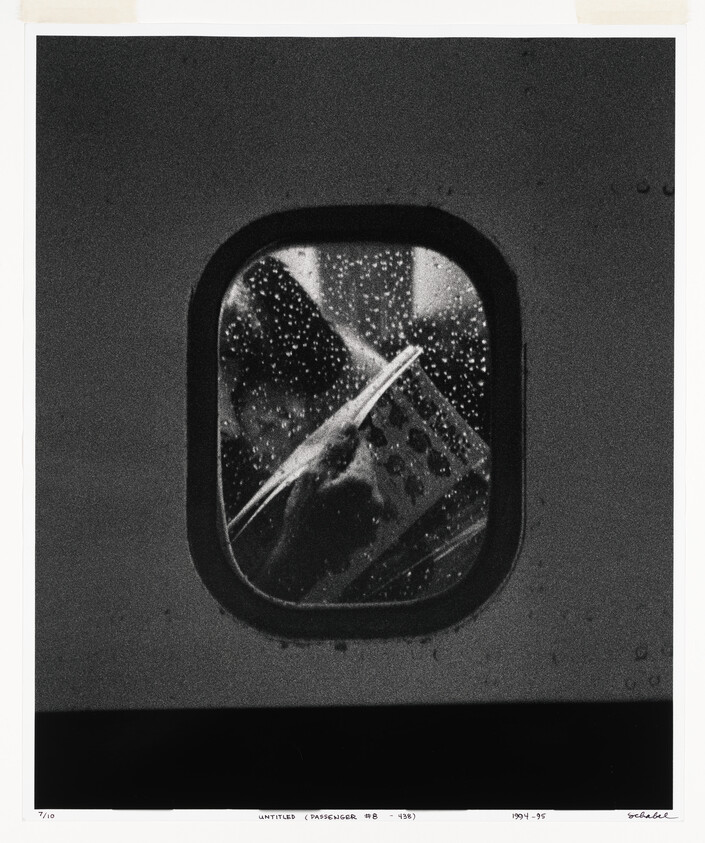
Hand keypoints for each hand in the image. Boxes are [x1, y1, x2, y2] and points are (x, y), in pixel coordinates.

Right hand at [259, 423, 384, 599]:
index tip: (336, 444)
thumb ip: (335, 448)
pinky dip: (348, 507)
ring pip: (362, 491)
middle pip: (363, 471)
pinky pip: (360, 510)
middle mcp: (376, 499)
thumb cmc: (305, 516)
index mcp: (364, 481)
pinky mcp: (367, 533)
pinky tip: (329, 514)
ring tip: (322, 498)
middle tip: (321, 475)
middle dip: (345, 469)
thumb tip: (350, 426)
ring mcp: (374, 519)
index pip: (363, 450)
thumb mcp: (315, 475)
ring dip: (347, 489)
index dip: (348, 444)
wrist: (302, 559)